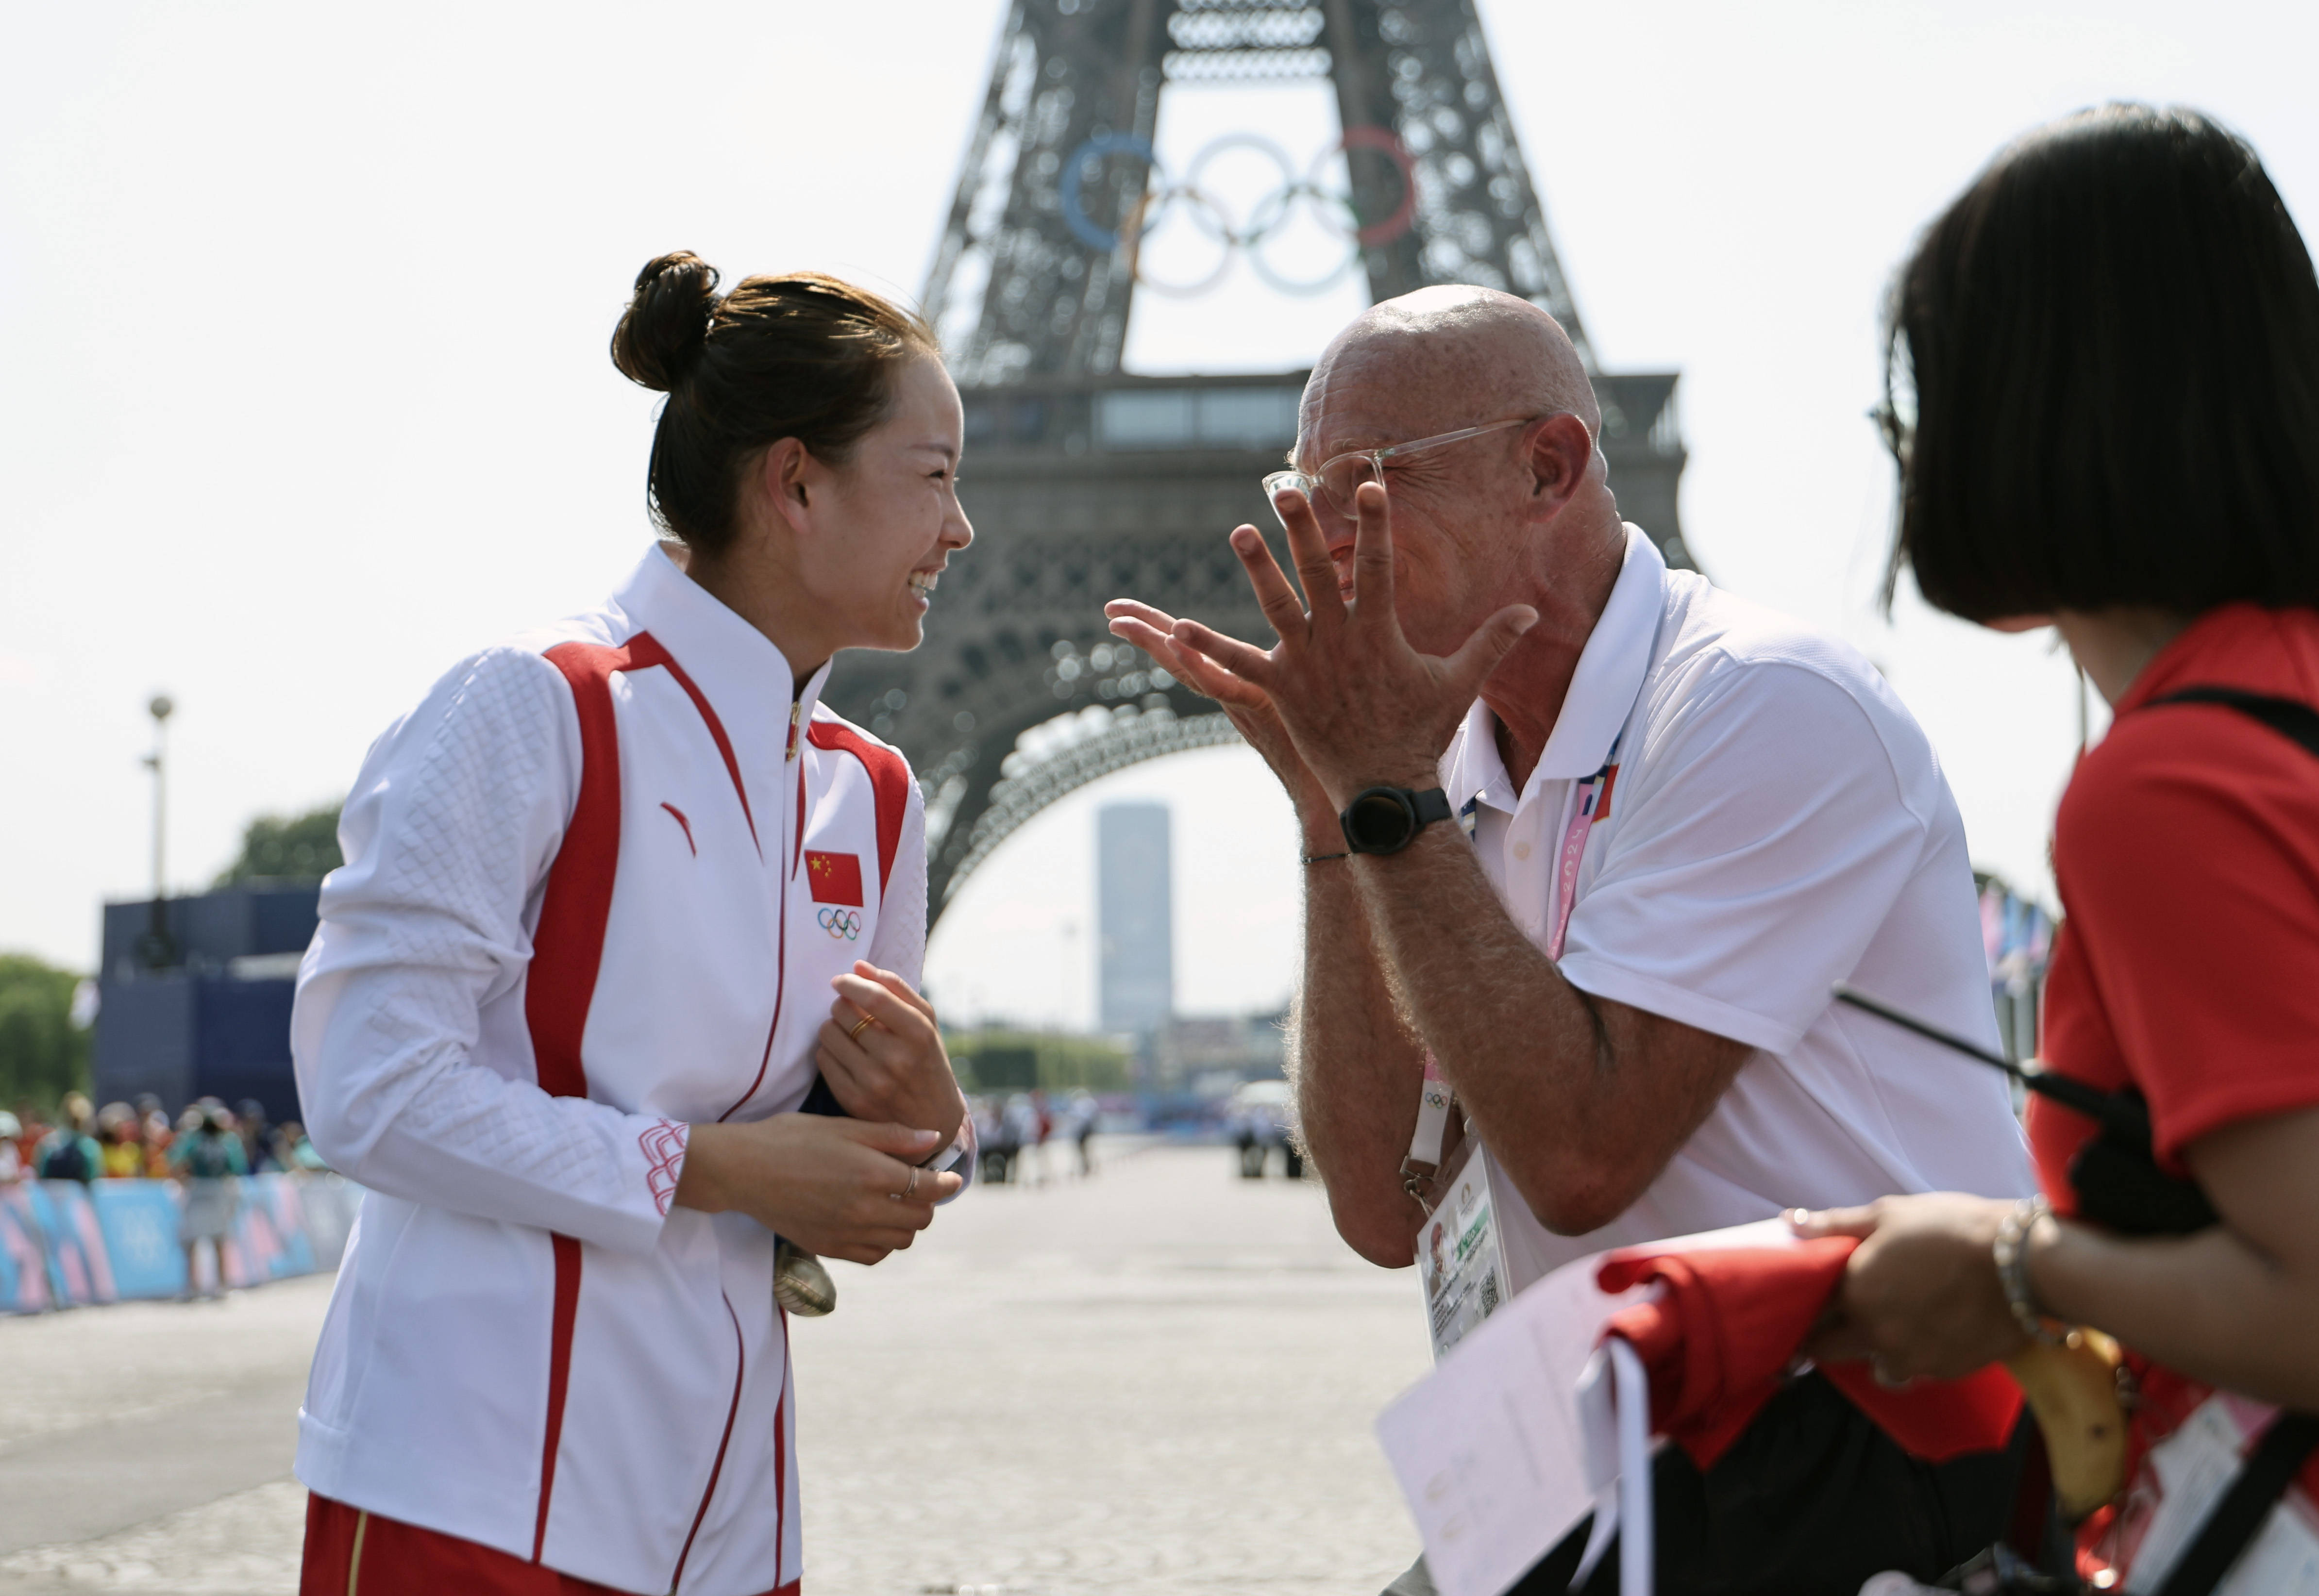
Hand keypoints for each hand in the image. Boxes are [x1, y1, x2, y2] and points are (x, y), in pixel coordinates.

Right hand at [674, 1115, 961, 1264]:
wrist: (743, 1170)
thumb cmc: (791, 1138)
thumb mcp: (844, 1127)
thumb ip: (892, 1137)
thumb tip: (933, 1140)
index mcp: (871, 1174)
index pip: (929, 1188)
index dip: (946, 1183)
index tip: (950, 1178)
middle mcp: (863, 1209)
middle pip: (920, 1220)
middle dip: (927, 1203)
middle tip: (919, 1187)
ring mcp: (845, 1233)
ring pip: (900, 1241)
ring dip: (907, 1224)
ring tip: (896, 1204)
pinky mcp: (828, 1248)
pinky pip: (873, 1255)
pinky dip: (883, 1242)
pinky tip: (874, 1222)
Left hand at [817, 962, 964, 1149]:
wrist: (932, 1122)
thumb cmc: (927, 1061)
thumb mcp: (926, 1023)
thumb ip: (896, 989)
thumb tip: (858, 966)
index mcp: (919, 1034)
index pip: (874, 998)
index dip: (850, 983)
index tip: (840, 980)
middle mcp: (897, 1059)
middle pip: (845, 1013)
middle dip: (841, 1004)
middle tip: (849, 1010)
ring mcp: (873, 1082)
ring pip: (828, 1034)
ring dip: (832, 1026)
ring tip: (847, 1033)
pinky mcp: (853, 1100)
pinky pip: (823, 1060)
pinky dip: (828, 1050)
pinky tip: (844, 1054)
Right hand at [1103, 596, 1332, 825]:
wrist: (1360, 781)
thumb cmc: (1348, 731)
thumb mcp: (1320, 681)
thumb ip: (1309, 653)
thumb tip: (1321, 618)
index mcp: (1243, 684)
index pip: (1194, 650)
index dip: (1163, 628)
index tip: (1130, 610)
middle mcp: (1236, 692)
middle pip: (1180, 655)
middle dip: (1144, 631)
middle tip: (1110, 608)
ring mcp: (1244, 701)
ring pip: (1190, 669)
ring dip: (1155, 642)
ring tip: (1121, 621)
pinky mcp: (1263, 706)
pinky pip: (1223, 685)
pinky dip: (1197, 662)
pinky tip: (1176, 638)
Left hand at [1165, 481, 1536, 806]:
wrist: (1384, 787)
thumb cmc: (1420, 733)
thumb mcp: (1458, 684)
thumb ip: (1491, 641)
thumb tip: (1530, 611)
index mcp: (1379, 632)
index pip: (1377, 566)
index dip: (1375, 524)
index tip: (1369, 485)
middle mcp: (1338, 642)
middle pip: (1317, 573)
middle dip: (1303, 529)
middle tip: (1286, 490)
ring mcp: (1306, 665)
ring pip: (1276, 606)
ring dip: (1257, 567)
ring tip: (1239, 531)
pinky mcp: (1280, 691)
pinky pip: (1237, 666)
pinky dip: (1208, 647)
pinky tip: (1177, 628)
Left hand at [1793, 1193, 2028, 1382]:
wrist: (2021, 1262)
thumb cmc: (1949, 1228)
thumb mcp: (1887, 1214)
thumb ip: (1834, 1225)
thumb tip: (1789, 1223)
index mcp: (1854, 1295)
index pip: (1810, 1315)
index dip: (1807, 1310)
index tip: (1810, 1307)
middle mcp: (1876, 1335)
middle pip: (1831, 1351)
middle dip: (1828, 1340)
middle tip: (1839, 1322)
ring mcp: (1912, 1359)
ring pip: (1878, 1368)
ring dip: (1878, 1352)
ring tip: (1896, 1326)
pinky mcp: (1947, 1372)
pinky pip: (1919, 1371)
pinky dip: (1919, 1356)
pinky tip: (1934, 1331)